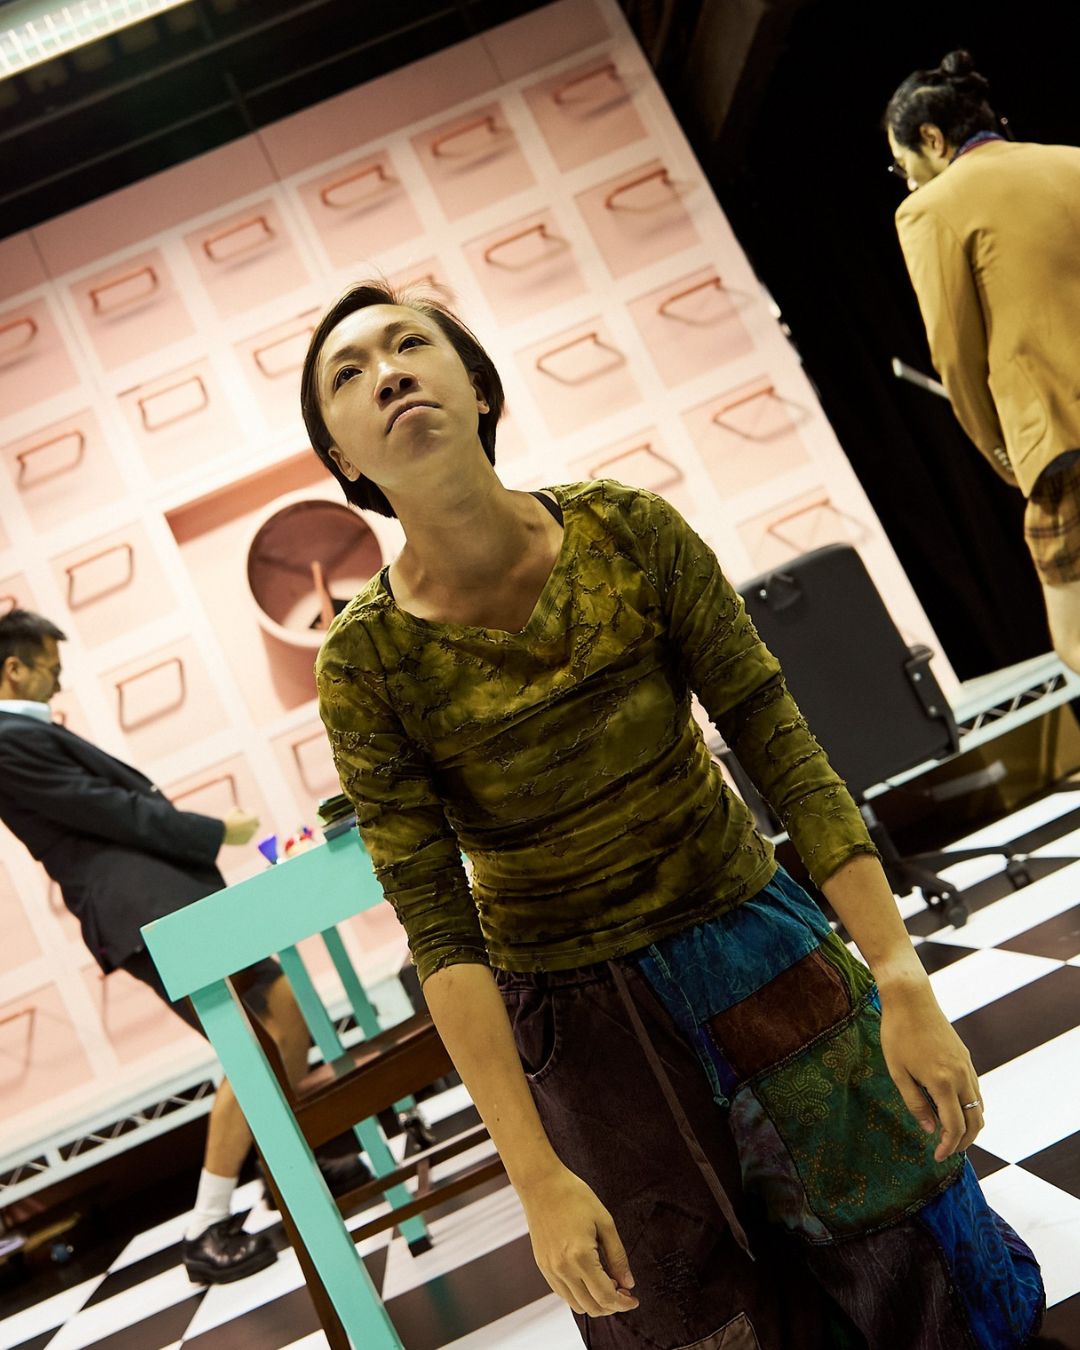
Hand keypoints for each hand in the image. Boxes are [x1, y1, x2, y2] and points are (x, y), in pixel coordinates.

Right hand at [222, 808, 259, 845]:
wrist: (222, 832)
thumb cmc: (228, 820)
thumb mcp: (233, 811)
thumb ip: (239, 811)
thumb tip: (240, 811)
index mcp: (253, 819)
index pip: (256, 815)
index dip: (250, 813)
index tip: (246, 811)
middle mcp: (254, 827)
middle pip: (257, 824)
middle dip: (253, 822)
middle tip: (246, 819)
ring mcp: (251, 836)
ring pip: (249, 831)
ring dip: (244, 828)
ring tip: (233, 828)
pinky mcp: (246, 842)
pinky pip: (245, 837)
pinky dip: (241, 835)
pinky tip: (233, 834)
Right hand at [518, 1164, 638, 1317]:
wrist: (541, 1184)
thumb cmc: (574, 1196)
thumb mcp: (605, 1222)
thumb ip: (618, 1256)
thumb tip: (628, 1283)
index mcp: (580, 1257)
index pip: (605, 1296)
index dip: (623, 1303)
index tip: (634, 1300)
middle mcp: (562, 1269)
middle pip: (591, 1307)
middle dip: (611, 1305)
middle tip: (624, 1292)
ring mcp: (550, 1269)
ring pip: (576, 1304)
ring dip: (595, 1302)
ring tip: (607, 1284)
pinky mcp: (543, 1266)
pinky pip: (562, 1293)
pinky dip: (579, 1294)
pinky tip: (589, 1278)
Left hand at [878, 975, 982, 1161]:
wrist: (911, 998)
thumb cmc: (898, 1033)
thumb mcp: (898, 1072)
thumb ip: (915, 1103)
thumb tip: (930, 1130)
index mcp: (942, 1083)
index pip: (955, 1127)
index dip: (949, 1146)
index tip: (937, 1157)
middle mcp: (961, 1077)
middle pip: (975, 1122)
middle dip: (964, 1142)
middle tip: (947, 1151)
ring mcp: (967, 1066)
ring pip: (979, 1106)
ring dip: (970, 1126)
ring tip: (951, 1135)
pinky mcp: (966, 1057)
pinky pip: (976, 1090)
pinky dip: (971, 1107)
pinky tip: (954, 1109)